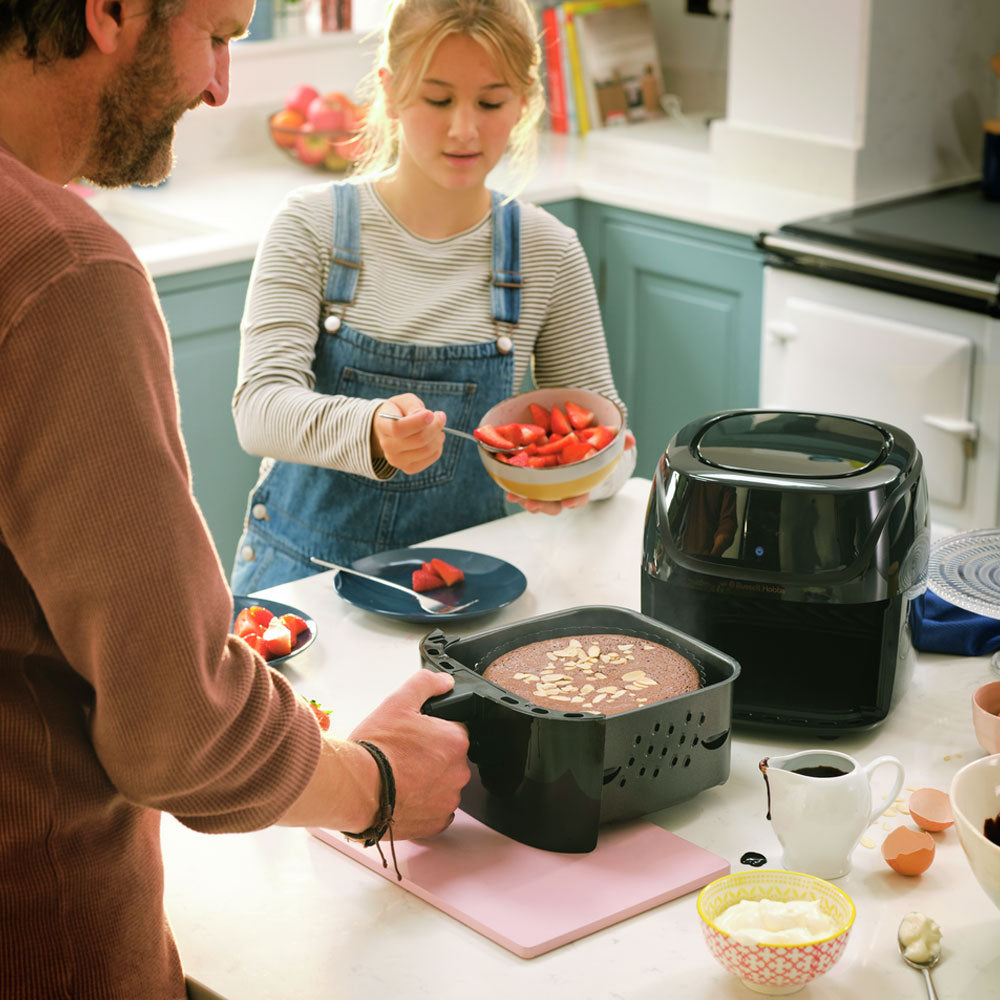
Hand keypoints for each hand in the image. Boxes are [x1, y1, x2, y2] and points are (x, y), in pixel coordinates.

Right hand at [348, 669, 470, 840]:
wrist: (356, 788)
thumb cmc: (376, 749)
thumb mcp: (398, 702)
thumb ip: (426, 684)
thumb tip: (444, 682)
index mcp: (454, 742)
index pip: (454, 731)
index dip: (434, 732)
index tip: (416, 737)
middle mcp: (458, 772)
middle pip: (450, 759)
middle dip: (432, 757)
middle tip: (405, 755)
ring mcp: (447, 800)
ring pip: (443, 785)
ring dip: (428, 781)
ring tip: (400, 776)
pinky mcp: (435, 823)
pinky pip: (436, 810)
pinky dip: (423, 804)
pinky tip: (404, 794)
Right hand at [372, 394, 445, 474]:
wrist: (389, 430)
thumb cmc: (398, 412)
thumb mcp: (403, 401)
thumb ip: (413, 406)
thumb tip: (426, 416)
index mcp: (383, 426)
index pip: (399, 429)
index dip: (418, 422)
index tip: (431, 413)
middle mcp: (387, 446)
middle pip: (418, 440)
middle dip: (435, 426)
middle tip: (440, 416)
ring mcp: (397, 460)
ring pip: (427, 450)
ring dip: (438, 436)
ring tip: (438, 427)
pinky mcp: (408, 468)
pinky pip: (431, 458)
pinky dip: (438, 446)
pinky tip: (434, 438)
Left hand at [506, 431, 635, 514]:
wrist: (572, 438)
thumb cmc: (589, 446)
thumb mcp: (603, 441)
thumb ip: (615, 442)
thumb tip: (629, 439)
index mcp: (580, 481)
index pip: (580, 495)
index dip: (575, 500)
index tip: (568, 502)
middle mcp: (563, 486)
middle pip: (554, 502)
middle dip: (544, 506)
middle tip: (533, 504)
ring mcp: (547, 484)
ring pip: (538, 497)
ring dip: (527, 500)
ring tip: (518, 498)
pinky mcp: (532, 477)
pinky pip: (524, 486)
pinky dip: (515, 490)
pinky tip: (509, 491)